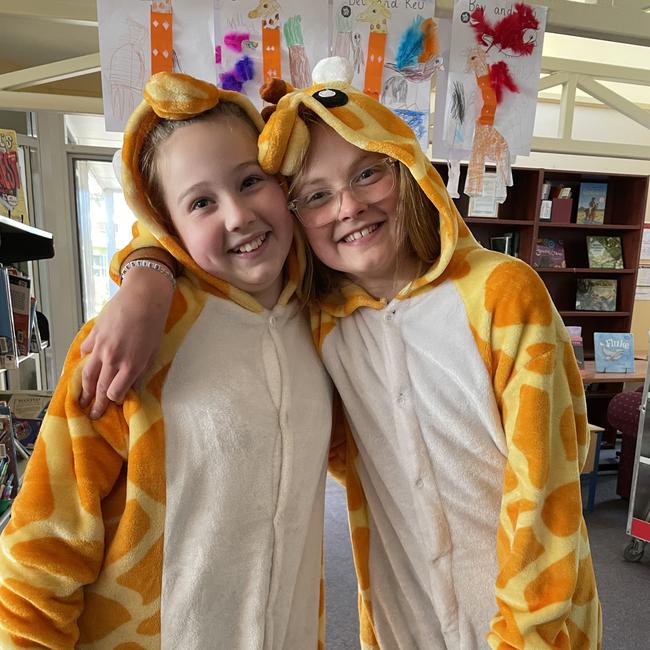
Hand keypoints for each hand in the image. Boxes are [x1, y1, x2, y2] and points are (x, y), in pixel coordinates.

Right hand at [79, 267, 174, 417]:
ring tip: (81, 400)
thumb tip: (132, 386)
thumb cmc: (154, 323)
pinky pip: (86, 351)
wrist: (143, 297)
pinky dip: (85, 359)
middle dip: (95, 403)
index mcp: (131, 365)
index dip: (114, 399)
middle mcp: (114, 359)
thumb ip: (141, 370)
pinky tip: (86, 363)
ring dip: (83, 389)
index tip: (115, 401)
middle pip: (100, 387)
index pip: (115, 392)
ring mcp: (101, 347)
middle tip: (92, 414)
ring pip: (87, 374)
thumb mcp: (154, 351)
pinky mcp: (94, 334)